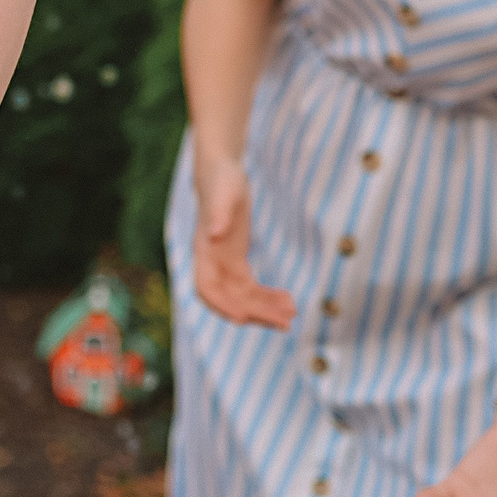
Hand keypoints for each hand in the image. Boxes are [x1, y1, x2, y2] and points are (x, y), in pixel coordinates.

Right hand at [191, 150, 294, 328]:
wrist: (222, 173)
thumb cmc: (221, 180)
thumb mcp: (223, 193)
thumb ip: (218, 213)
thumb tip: (214, 235)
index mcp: (204, 249)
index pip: (206, 287)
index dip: (221, 305)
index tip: (242, 318)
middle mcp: (212, 262)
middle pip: (230, 298)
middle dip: (255, 313)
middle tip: (285, 323)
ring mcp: (224, 264)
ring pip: (242, 297)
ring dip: (265, 309)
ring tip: (292, 314)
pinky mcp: (237, 261)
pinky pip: (251, 287)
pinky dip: (268, 296)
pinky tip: (288, 300)